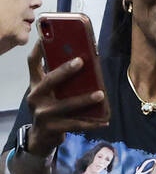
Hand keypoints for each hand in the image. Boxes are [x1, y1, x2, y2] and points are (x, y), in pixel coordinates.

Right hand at [22, 41, 107, 156]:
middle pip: (49, 80)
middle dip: (65, 70)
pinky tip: (105, 121)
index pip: (32, 63)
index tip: (46, 37)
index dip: (38, 49)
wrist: (42, 136)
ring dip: (84, 99)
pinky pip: (75, 124)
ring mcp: (42, 113)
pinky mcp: (52, 127)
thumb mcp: (51, 93)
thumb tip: (86, 62)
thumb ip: (62, 80)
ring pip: (66, 104)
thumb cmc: (51, 108)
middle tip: (81, 61)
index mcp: (35, 84)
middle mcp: (35, 96)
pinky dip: (92, 123)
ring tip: (101, 94)